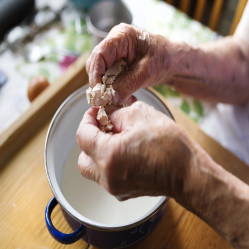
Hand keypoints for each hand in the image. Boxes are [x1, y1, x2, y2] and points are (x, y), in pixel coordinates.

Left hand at [76, 101, 191, 199]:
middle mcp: (107, 176)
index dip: (87, 120)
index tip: (94, 112)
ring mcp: (115, 188)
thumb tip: (106, 115)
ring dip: (98, 152)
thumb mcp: (141, 115)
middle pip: (83, 157)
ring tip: (116, 138)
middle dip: (89, 139)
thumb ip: (116, 113)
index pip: (82, 136)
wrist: (189, 174)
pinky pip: (106, 176)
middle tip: (103, 126)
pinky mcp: (124, 192)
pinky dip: (109, 162)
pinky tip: (125, 151)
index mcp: (108, 156)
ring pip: (93, 169)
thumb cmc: (170, 145)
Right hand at [86, 23, 170, 102]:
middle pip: (95, 62)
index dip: (96, 73)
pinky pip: (106, 73)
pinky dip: (109, 85)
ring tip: (111, 97)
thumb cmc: (162, 60)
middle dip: (98, 81)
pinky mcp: (116, 61)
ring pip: (99, 69)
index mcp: (121, 36)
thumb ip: (127, 85)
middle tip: (103, 97)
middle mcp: (114, 42)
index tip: (99, 91)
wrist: (171, 60)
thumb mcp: (145, 73)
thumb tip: (110, 99)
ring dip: (103, 84)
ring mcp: (114, 51)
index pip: (99, 54)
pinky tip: (116, 93)